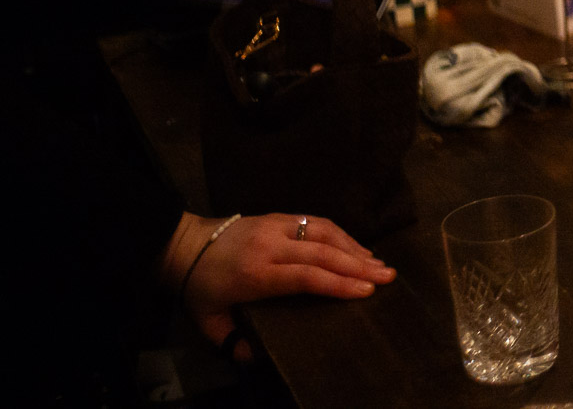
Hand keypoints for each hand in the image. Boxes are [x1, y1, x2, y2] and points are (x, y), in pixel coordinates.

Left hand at [164, 213, 394, 358]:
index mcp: (255, 273)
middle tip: (387, 277)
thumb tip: (256, 356)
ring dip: (355, 248)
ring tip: (379, 264)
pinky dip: (342, 235)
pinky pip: (317, 222)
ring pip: (324, 233)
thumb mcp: (208, 322)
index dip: (337, 284)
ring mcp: (277, 226)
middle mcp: (271, 245)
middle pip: (322, 253)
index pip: (304, 276)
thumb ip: (231, 341)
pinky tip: (357, 247)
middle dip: (358, 266)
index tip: (365, 292)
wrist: (185, 245)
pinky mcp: (280, 215)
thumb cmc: (200, 287)